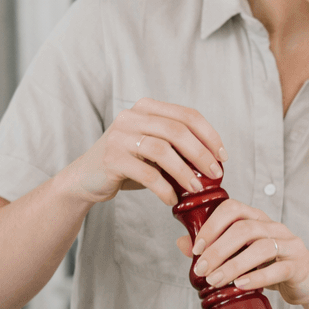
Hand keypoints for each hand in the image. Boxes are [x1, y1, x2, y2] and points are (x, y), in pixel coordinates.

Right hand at [61, 98, 226, 206]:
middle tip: (216, 174)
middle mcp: (131, 116)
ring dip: (185, 172)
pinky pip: (146, 173)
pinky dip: (164, 188)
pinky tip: (172, 200)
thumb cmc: (128, 165)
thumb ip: (178, 147)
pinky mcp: (111, 158)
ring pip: (162, 150)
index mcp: (147, 108)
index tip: (223, 156)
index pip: (187, 115)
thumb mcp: (154, 150)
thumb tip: (215, 162)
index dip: (210, 135)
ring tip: (197, 189)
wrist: (85, 179)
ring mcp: (119, 136)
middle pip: (177, 130)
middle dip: (202, 154)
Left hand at [181, 199, 308, 304]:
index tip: (196, 248)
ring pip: (261, 248)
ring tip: (216, 281)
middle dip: (218, 250)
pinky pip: (278, 269)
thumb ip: (215, 248)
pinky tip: (240, 285)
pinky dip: (257, 277)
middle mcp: (274, 227)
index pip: (233, 208)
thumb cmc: (273, 265)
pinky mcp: (299, 266)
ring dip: (233, 265)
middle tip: (202, 269)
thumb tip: (183, 243)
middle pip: (244, 228)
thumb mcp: (243, 255)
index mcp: (258, 219)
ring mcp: (289, 245)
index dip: (211, 225)